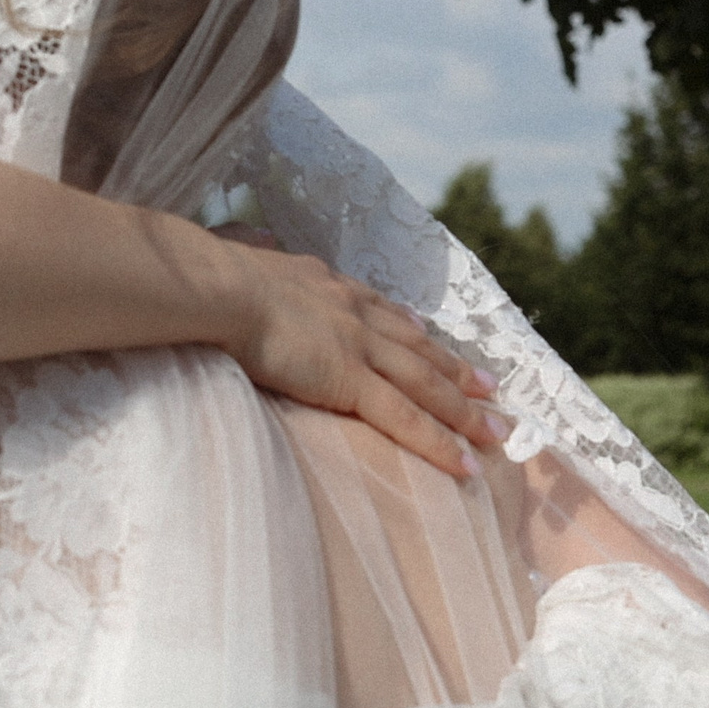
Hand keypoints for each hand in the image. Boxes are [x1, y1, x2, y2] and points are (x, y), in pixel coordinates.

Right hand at [215, 234, 503, 476]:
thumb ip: (248, 256)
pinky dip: (441, 442)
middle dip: (455, 370)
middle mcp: (353, 312)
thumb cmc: (211, 279)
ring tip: (497, 431)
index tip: (429, 335)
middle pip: (417, 347)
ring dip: (466, 411)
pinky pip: (406, 419)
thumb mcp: (238, 257)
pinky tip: (467, 463)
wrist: (217, 288)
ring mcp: (359, 347)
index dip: (408, 326)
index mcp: (324, 283)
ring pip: (426, 384)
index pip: (378, 309)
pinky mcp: (351, 381)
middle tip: (488, 387)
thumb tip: (240, 244)